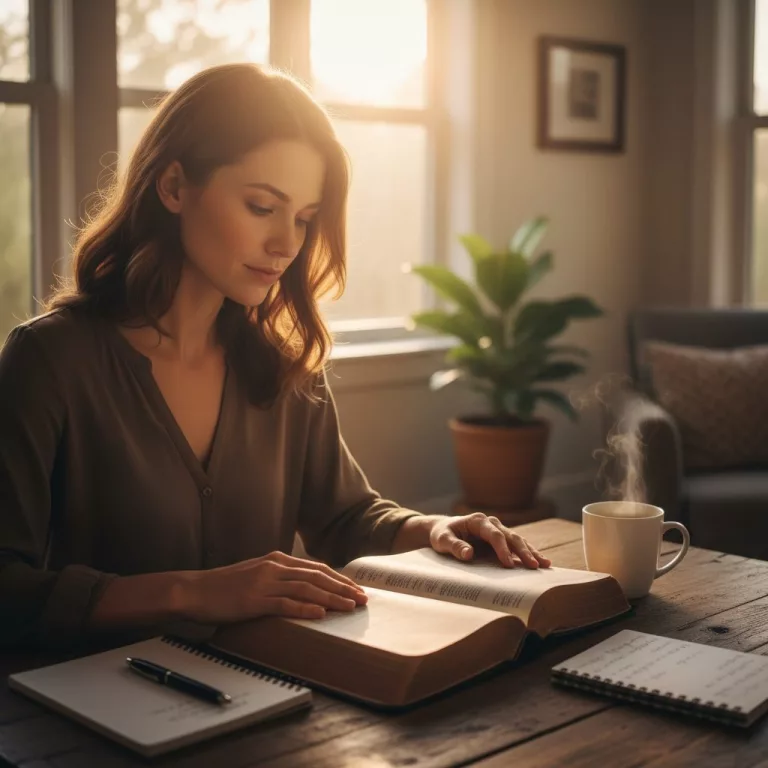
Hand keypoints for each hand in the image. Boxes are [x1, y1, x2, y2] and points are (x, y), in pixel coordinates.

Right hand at [185, 551, 367, 622]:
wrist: (195, 590)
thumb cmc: (225, 586)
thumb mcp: (256, 575)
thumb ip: (278, 577)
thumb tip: (303, 588)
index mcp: (276, 559)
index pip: (316, 568)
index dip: (338, 578)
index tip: (356, 588)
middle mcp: (274, 567)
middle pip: (317, 576)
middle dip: (343, 587)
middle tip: (362, 598)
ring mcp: (264, 582)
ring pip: (306, 589)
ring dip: (331, 598)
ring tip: (350, 607)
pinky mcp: (254, 599)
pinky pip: (285, 604)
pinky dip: (305, 609)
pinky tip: (320, 614)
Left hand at [428, 513, 551, 568]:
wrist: (443, 529)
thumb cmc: (442, 534)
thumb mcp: (442, 540)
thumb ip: (454, 546)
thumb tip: (469, 554)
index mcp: (477, 521)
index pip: (494, 535)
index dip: (502, 549)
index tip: (509, 564)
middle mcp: (491, 522)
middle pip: (510, 536)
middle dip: (524, 551)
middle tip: (535, 566)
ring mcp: (497, 529)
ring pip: (517, 540)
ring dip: (531, 551)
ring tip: (546, 564)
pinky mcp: (500, 539)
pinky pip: (516, 545)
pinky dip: (528, 552)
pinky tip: (540, 561)